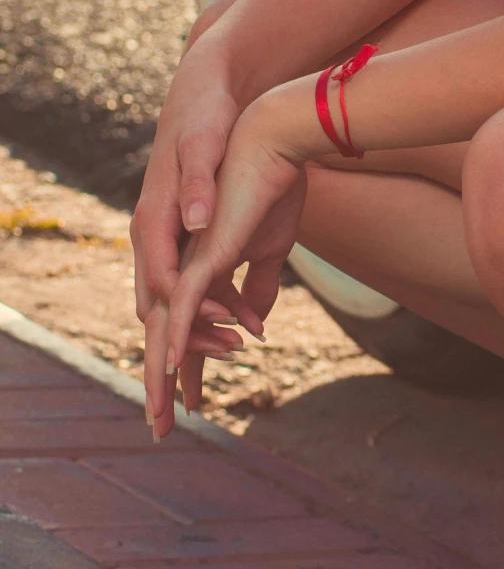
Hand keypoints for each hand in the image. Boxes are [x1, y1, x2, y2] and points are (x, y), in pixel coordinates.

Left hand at [142, 92, 311, 439]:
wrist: (275, 140)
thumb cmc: (274, 185)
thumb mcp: (271, 246)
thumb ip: (258, 285)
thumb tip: (256, 324)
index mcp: (201, 266)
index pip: (185, 326)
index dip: (186, 366)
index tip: (191, 403)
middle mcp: (185, 264)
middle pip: (164, 332)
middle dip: (164, 384)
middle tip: (163, 428)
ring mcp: (189, 258)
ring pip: (165, 324)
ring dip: (165, 372)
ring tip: (166, 413)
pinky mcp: (202, 250)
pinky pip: (182, 300)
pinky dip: (177, 334)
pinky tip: (170, 365)